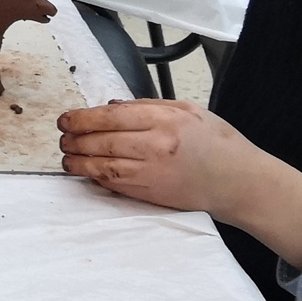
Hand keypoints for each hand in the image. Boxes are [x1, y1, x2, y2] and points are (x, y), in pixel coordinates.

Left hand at [57, 99, 301, 266]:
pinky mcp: (151, 194)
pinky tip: (84, 171)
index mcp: (166, 120)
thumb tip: (111, 107)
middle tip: (62, 136)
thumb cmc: (217, 143)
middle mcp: (156, 146)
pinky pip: (114, 184)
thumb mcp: (187, 110)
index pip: (111, 117)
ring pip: (103, 165)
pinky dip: (95, 177)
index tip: (67, 118)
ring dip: (79, 161)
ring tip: (66, 155)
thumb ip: (148, 107)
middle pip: (102, 141)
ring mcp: (152, 173)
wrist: (239, 181)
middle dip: (75, 138)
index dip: (82, 118)